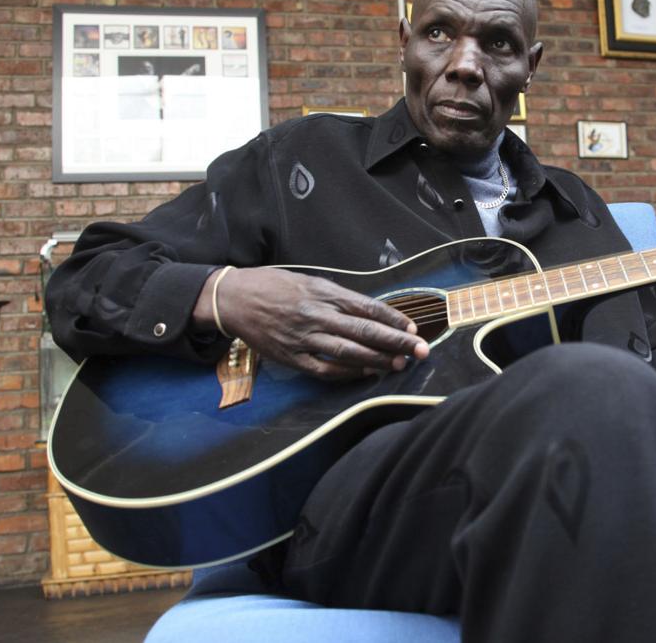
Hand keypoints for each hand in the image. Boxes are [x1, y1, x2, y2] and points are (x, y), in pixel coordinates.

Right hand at [194, 267, 428, 380]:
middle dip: (396, 342)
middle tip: (421, 350)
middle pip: (364, 331)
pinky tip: (366, 374)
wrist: (234, 299)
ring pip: (348, 352)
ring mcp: (303, 338)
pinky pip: (325, 370)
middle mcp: (316, 314)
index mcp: (323, 292)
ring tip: (400, 364)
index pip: (367, 307)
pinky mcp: (291, 357)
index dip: (393, 319)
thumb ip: (338, 297)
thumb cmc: (274, 286)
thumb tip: (371, 311)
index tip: (413, 328)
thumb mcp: (309, 281)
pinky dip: (348, 374)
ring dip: (377, 360)